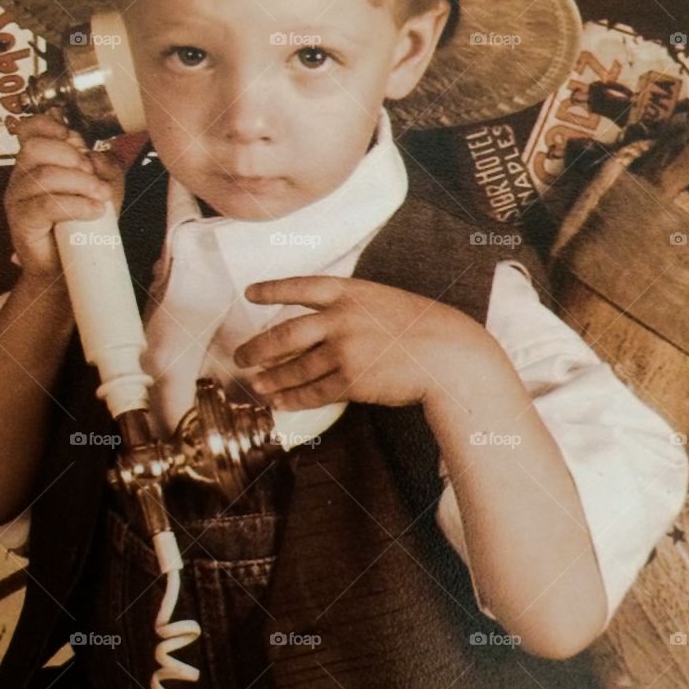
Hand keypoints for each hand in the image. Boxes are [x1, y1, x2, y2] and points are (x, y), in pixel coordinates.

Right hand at [5, 108, 127, 279]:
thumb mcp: (103, 190)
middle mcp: (21, 176)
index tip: (77, 139)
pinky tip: (95, 211)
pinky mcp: (20, 221)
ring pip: (44, 176)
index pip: (29, 129)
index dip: (49, 125)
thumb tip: (97, 154)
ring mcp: (17, 199)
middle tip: (95, 179)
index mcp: (36, 162)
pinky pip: (46, 205)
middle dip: (72, 157)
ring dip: (81, 183)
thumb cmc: (84, 227)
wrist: (69, 270)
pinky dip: (76, 205)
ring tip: (102, 198)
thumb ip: (104, 167)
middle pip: (36, 148)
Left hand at [234, 276, 485, 409]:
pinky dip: (291, 398)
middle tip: (240, 356)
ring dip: (270, 378)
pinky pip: (313, 392)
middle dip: (256, 347)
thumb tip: (316, 327)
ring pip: (294, 368)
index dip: (272, 290)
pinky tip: (278, 401)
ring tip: (255, 384)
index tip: (250, 293)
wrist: (448, 353)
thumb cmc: (422, 327)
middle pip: (284, 334)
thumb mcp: (383, 301)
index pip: (300, 287)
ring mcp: (344, 350)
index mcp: (350, 292)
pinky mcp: (352, 380)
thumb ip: (350, 308)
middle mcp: (341, 318)